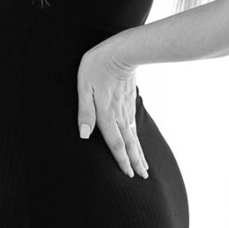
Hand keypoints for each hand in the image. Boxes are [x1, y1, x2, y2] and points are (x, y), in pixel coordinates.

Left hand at [77, 39, 148, 178]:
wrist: (123, 50)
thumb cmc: (97, 66)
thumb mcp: (84, 87)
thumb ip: (84, 111)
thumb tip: (84, 135)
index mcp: (106, 114)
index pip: (115, 143)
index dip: (121, 160)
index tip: (128, 175)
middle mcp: (119, 115)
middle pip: (129, 144)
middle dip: (135, 162)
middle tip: (143, 177)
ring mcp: (127, 108)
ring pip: (134, 136)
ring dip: (139, 153)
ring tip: (145, 166)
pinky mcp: (131, 101)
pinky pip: (134, 125)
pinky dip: (138, 138)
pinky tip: (138, 142)